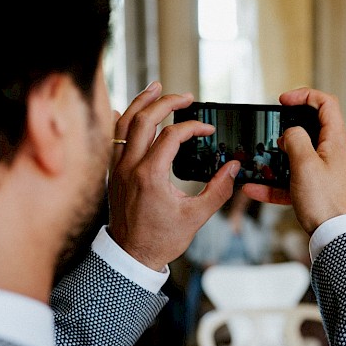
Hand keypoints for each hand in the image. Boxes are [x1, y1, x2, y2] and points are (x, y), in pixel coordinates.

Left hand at [107, 82, 236, 270]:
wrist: (131, 257)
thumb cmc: (161, 240)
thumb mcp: (196, 216)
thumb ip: (218, 190)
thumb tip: (234, 168)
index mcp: (150, 176)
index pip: (171, 136)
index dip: (193, 127)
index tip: (208, 130)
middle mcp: (130, 167)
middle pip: (144, 119)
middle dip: (166, 102)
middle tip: (185, 96)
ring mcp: (117, 168)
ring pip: (124, 124)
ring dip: (141, 103)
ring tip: (156, 88)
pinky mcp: (112, 173)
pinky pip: (112, 139)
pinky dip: (120, 121)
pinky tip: (125, 110)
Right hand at [241, 88, 345, 233]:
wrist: (338, 239)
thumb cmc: (326, 203)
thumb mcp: (304, 165)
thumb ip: (295, 140)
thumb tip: (290, 133)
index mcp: (338, 142)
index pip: (326, 105)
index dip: (304, 96)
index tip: (283, 101)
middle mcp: (339, 155)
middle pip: (313, 131)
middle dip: (288, 131)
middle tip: (272, 134)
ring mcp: (332, 174)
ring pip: (302, 159)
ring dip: (280, 160)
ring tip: (261, 165)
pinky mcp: (325, 192)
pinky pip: (299, 182)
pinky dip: (279, 184)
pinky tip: (256, 190)